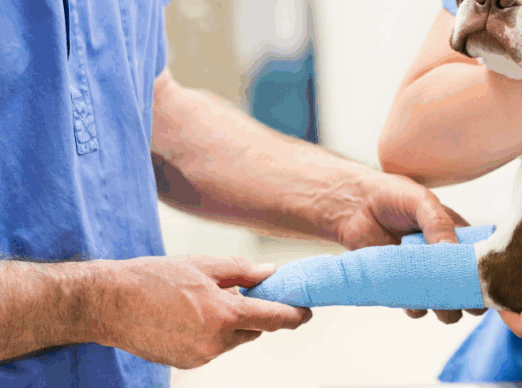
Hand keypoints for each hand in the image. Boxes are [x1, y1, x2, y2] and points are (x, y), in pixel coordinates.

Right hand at [93, 256, 311, 368]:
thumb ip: (242, 271)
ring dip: (230, 323)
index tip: (306, 312)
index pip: (273, 318)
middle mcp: (214, 341)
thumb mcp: (203, 265)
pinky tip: (189, 315)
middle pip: (253, 330)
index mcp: (223, 314)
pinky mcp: (185, 363)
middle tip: (242, 291)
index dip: (294, 315)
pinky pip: (211, 347)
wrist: (108, 303)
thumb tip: (270, 273)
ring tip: (202, 299)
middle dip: (254, 313)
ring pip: (232, 339)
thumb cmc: (153, 279)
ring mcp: (199, 356)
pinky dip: (211, 332)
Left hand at [337, 168, 483, 323]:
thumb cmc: (391, 195)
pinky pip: (417, 307)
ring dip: (446, 309)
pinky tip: (411, 298)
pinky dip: (417, 308)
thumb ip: (439, 223)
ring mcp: (424, 273)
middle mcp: (444, 257)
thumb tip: (453, 251)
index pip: (480, 258)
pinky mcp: (402, 285)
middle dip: (468, 297)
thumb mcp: (421, 201)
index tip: (484, 281)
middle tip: (462, 297)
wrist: (353, 206)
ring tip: (438, 302)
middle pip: (467, 286)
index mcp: (457, 234)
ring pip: (446, 302)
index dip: (485, 272)